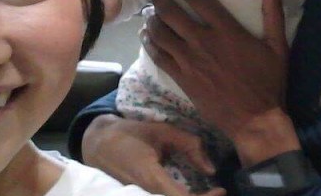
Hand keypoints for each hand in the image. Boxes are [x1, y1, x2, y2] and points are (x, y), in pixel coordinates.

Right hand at [82, 114, 224, 195]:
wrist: (98, 144)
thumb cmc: (131, 134)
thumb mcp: (162, 132)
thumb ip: (189, 145)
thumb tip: (210, 168)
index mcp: (151, 178)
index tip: (221, 190)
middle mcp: (144, 195)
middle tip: (218, 192)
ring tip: (209, 193)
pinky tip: (193, 195)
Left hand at [143, 0, 300, 164]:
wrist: (254, 120)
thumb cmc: (268, 82)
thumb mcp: (278, 47)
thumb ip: (274, 14)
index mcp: (227, 31)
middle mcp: (204, 42)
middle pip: (173, 13)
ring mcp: (190, 61)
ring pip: (161, 33)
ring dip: (152, 19)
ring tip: (150, 12)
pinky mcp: (182, 79)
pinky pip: (159, 56)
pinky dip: (149, 43)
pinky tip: (145, 36)